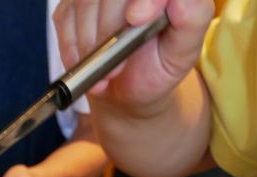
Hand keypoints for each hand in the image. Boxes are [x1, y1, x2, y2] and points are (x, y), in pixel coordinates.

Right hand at [53, 0, 213, 108]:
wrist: (125, 88)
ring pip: (84, 2)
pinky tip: (87, 62)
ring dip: (90, 44)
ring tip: (104, 70)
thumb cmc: (157, 67)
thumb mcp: (184, 52)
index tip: (137, 20)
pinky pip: (64, 18)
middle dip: (109, 31)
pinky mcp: (71, 4)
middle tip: (118, 67)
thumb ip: (192, 19)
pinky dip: (72, 48)